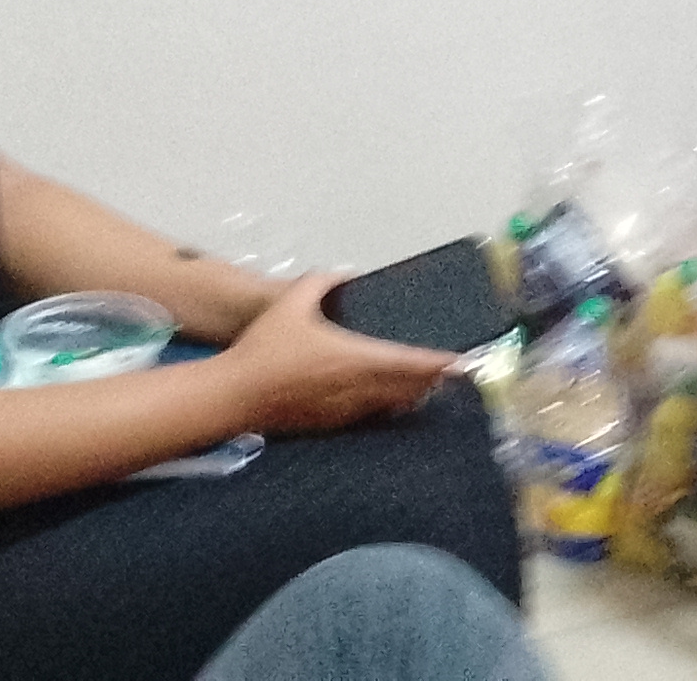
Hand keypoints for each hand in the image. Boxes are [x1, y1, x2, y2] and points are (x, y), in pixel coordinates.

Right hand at [210, 274, 458, 435]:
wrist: (235, 395)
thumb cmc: (264, 348)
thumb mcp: (290, 303)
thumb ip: (320, 282)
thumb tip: (342, 273)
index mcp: (354, 358)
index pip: (409, 362)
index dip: (439, 362)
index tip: (461, 360)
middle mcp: (357, 388)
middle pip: (409, 388)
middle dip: (432, 380)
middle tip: (449, 370)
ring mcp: (345, 410)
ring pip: (392, 405)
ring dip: (412, 394)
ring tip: (426, 383)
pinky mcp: (331, 424)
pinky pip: (370, 416)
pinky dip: (387, 406)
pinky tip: (388, 400)